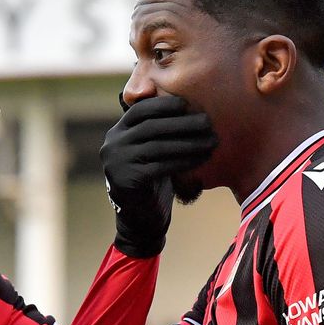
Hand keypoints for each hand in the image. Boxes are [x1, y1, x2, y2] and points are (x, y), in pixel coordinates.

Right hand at [100, 95, 215, 257]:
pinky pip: (161, 166)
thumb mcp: (148, 151)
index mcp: (116, 134)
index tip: (186, 104)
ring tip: (211, 141)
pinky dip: (184, 161)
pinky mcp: (128, 181)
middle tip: (207, 122)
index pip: (139, 111)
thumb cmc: (151, 181)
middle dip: (182, 123)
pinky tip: (201, 158)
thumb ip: (155, 131)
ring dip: (188, 142)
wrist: (140, 220)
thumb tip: (186, 104)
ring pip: (158, 146)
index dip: (163, 105)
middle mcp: (112, 146)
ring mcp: (117, 164)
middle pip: (151, 127)